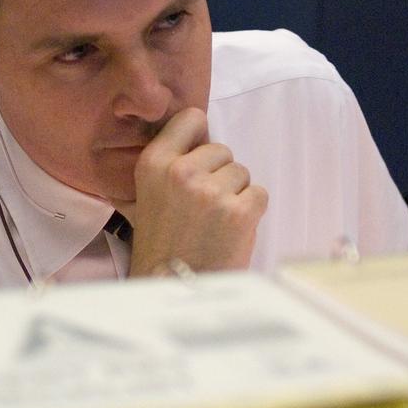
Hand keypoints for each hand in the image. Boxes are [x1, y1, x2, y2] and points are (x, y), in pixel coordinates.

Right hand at [120, 107, 267, 275]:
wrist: (172, 289)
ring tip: (216, 222)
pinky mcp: (239, 212)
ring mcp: (211, 192)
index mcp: (154, 163)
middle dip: (220, 174)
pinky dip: (251, 211)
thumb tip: (203, 137)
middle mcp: (181, 171)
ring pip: (242, 173)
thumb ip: (170, 164)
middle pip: (222, 149)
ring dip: (236, 194)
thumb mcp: (147, 194)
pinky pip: (260, 194)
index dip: (201, 138)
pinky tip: (231, 230)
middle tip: (204, 207)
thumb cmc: (163, 244)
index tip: (199, 158)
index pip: (192, 118)